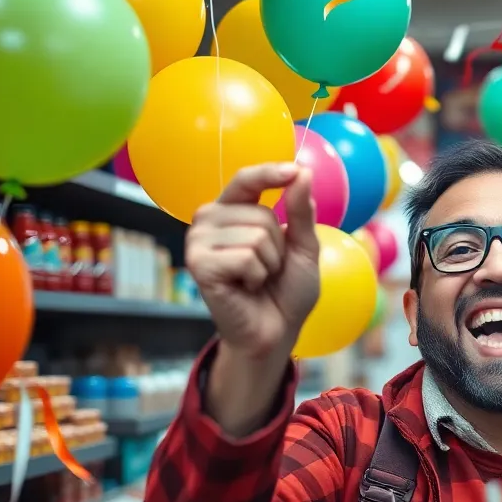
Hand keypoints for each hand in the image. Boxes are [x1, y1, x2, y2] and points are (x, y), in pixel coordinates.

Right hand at [186, 163, 319, 358]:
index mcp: (232, 210)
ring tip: (255, 279)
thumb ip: (301, 211)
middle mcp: (209, 220)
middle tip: (267, 269)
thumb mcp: (303, 247)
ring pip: (256, 236)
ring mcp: (199, 241)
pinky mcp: (198, 264)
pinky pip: (245, 257)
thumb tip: (302, 172)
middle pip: (261, 214)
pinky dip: (256, 276)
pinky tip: (245, 288)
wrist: (276, 331)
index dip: (269, 173)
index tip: (293, 170)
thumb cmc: (286, 290)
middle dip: (278, 246)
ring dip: (268, 264)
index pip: (246, 180)